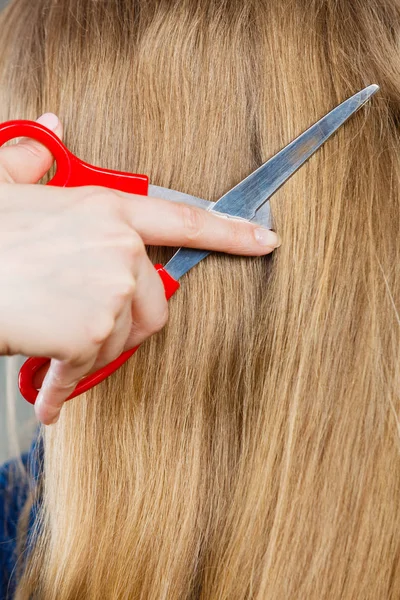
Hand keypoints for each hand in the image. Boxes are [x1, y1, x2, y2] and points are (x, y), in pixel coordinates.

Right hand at [0, 113, 279, 424]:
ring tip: (54, 339)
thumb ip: (36, 160)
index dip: (231, 231)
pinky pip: (92, 368)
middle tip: (84, 321)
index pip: (184, 219)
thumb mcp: (8, 188)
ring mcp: (112, 291)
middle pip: (155, 301)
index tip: (265, 239)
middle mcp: (119, 248)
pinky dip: (67, 384)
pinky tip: (50, 393)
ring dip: (91, 349)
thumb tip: (52, 124)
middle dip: (124, 320)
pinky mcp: (94, 332)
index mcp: (107, 210)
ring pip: (126, 338)